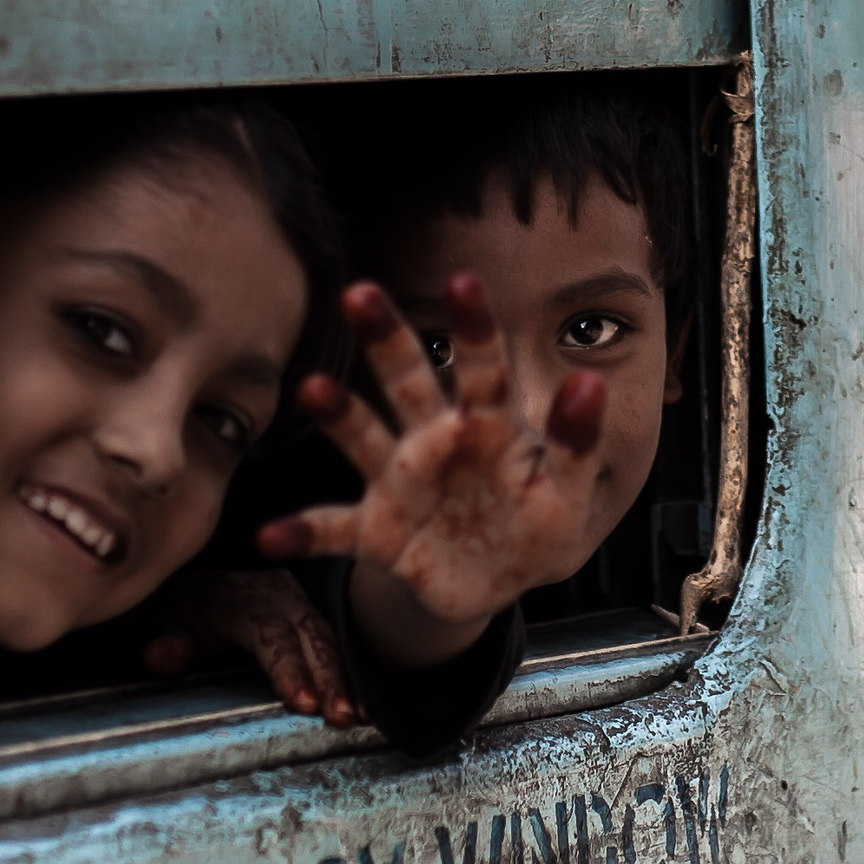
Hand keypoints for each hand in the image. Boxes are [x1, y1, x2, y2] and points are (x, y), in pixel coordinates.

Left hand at [157, 568, 357, 726]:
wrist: (196, 590)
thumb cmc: (179, 614)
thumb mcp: (159, 623)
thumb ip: (164, 641)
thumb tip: (164, 656)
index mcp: (231, 594)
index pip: (266, 630)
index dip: (287, 666)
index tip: (303, 702)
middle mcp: (271, 591)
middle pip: (306, 632)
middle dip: (327, 676)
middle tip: (340, 716)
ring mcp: (295, 600)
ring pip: (326, 637)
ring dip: (343, 678)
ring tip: (356, 716)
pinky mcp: (309, 613)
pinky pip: (333, 642)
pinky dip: (348, 675)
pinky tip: (362, 705)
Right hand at [259, 276, 606, 661]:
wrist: (495, 583)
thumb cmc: (532, 524)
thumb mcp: (566, 492)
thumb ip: (578, 442)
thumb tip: (593, 380)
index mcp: (487, 427)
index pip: (483, 369)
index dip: (473, 328)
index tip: (463, 281)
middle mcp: (433, 441)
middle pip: (406, 381)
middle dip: (385, 339)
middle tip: (359, 292)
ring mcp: (399, 482)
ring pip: (363, 437)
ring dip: (337, 414)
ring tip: (310, 388)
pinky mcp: (376, 532)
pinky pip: (333, 528)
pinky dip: (304, 532)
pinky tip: (271, 535)